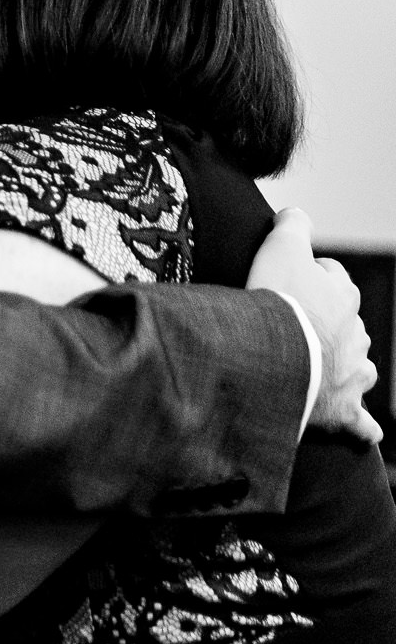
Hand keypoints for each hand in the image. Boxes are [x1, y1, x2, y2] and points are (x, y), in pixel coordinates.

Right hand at [247, 207, 380, 443]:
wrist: (278, 355)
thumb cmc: (280, 303)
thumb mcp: (281, 247)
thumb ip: (292, 226)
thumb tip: (297, 214)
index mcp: (343, 297)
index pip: (334, 277)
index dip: (313, 275)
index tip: (293, 278)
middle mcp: (356, 335)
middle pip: (349, 324)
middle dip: (331, 325)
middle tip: (299, 325)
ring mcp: (352, 372)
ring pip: (360, 368)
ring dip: (349, 369)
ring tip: (328, 371)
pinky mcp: (344, 408)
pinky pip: (361, 421)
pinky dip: (362, 426)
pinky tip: (364, 429)